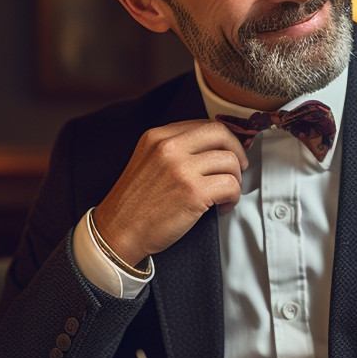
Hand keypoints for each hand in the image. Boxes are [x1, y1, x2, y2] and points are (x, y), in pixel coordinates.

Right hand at [93, 120, 247, 266]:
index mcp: (157, 136)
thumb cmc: (135, 204)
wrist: (118, 232)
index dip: (224, 139)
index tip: (229, 152)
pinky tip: (222, 207)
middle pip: (221, 134)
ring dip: (235, 180)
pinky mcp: (193, 192)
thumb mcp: (147, 162)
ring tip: (225, 194)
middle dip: (237, 151)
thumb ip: (174, 149)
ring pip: (230, 161)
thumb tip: (212, 148)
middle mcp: (169, 147)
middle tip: (238, 168)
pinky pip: (231, 185)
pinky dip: (233, 198)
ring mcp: (181, 169)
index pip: (203, 124)